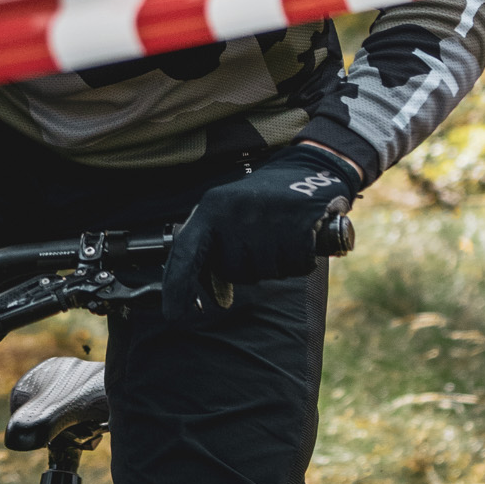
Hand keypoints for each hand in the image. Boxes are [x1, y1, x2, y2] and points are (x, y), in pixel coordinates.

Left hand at [163, 144, 360, 320]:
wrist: (310, 168)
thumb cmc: (264, 200)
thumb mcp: (230, 214)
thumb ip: (217, 249)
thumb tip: (216, 299)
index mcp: (210, 208)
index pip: (185, 253)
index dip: (177, 287)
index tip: (173, 315)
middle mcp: (233, 212)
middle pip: (233, 270)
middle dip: (248, 266)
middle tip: (262, 240)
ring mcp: (265, 217)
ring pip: (264, 271)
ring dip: (275, 263)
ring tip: (280, 235)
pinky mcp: (297, 224)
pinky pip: (295, 265)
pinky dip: (299, 260)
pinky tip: (300, 238)